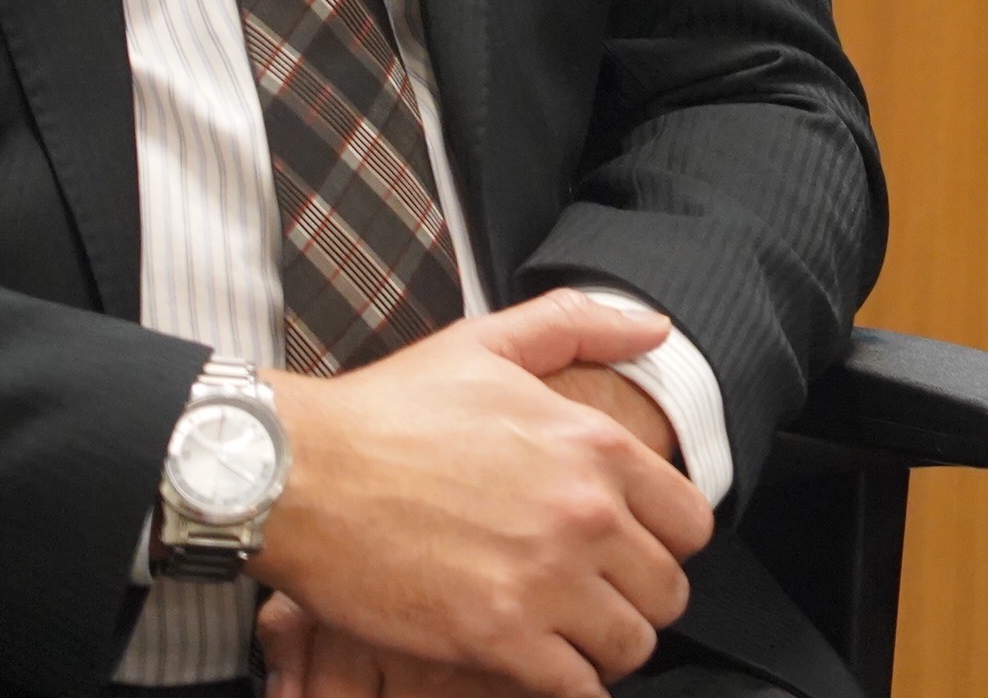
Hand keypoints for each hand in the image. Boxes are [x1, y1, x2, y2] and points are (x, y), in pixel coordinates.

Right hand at [256, 290, 713, 697]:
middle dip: (638, 600)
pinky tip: (540, 670)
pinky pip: (575, 689)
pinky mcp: (495, 637)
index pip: (691, 522)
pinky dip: (568, 687)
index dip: (665, 541)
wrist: (296, 473)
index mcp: (595, 447)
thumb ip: (581, 326)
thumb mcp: (488, 343)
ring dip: (606, 648)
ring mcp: (544, 580)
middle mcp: (585, 514)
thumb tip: (654, 328)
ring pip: (631, 645)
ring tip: (570, 639)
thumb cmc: (385, 411)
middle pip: (668, 590)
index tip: (632, 549)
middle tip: (599, 600)